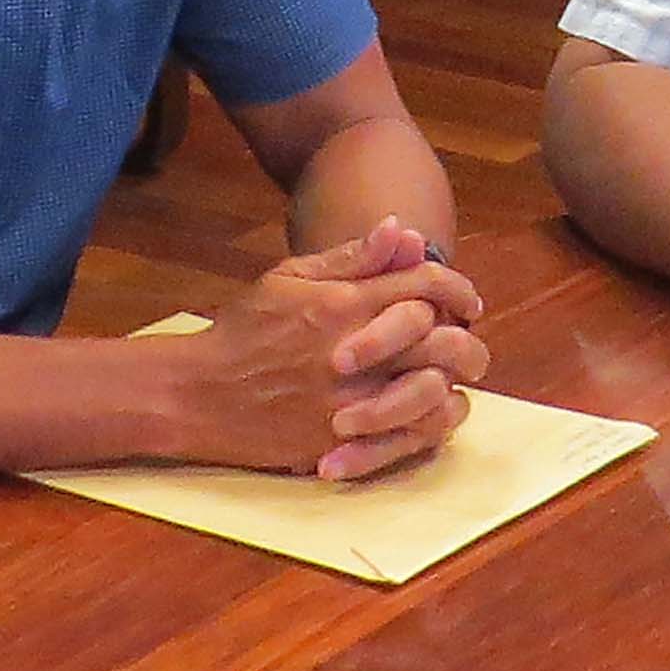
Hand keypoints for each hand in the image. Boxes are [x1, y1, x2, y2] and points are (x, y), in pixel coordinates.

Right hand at [192, 219, 485, 478]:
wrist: (198, 394)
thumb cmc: (243, 330)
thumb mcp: (288, 278)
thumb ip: (350, 257)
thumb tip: (402, 230)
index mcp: (341, 304)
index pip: (424, 284)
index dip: (457, 287)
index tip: (467, 299)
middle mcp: (352, 351)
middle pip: (440, 338)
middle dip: (467, 338)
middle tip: (471, 343)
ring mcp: (348, 400)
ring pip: (431, 391)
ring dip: (452, 383)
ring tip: (454, 380)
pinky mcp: (341, 441)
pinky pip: (406, 436)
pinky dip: (428, 425)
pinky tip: (430, 415)